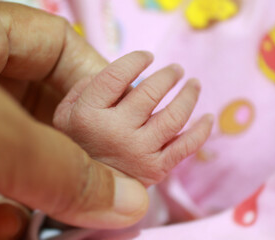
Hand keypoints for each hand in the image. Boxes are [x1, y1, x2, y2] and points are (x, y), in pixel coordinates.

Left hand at [0, 1, 147, 238]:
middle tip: (90, 179)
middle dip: (64, 151)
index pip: (56, 45)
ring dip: (24, 195)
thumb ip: (69, 170)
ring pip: (10, 152)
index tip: (121, 118)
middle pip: (39, 105)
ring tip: (19, 220)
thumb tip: (133, 202)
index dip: (97, 77)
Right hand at [54, 51, 213, 185]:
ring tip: (194, 84)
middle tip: (177, 70)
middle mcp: (116, 133)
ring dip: (189, 96)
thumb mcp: (67, 112)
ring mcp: (139, 152)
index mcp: (89, 116)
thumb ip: (87, 87)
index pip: (116, 76)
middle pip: (150, 93)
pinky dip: (201, 131)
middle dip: (168, 75)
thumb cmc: (79, 142)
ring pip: (174, 116)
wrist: (86, 188)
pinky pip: (186, 147)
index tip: (148, 56)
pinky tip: (207, 118)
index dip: (136, 60)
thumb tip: (125, 73)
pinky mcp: (156, 169)